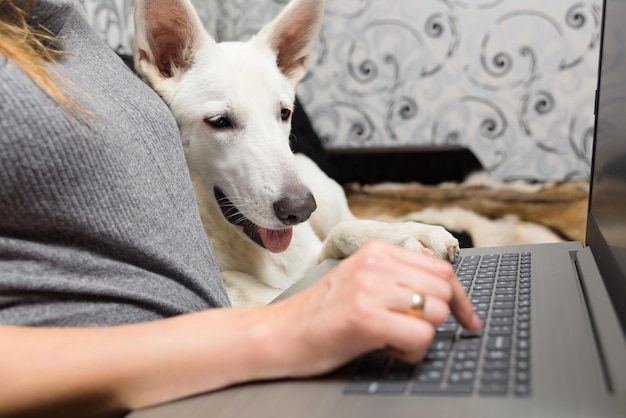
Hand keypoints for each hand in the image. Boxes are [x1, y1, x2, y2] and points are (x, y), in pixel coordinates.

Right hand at [270, 240, 480, 376]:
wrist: (280, 333)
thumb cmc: (322, 314)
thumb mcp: (361, 280)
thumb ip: (396, 278)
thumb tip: (444, 292)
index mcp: (377, 251)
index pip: (441, 268)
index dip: (461, 298)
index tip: (467, 318)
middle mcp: (375, 264)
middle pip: (443, 289)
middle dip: (439, 318)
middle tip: (412, 333)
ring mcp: (370, 289)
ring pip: (434, 313)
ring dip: (420, 336)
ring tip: (390, 340)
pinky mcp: (365, 318)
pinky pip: (420, 336)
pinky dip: (410, 351)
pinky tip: (386, 348)